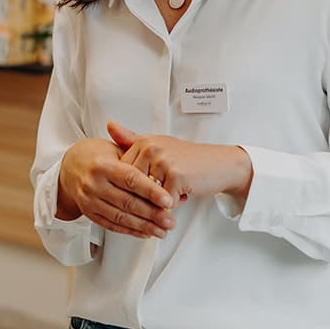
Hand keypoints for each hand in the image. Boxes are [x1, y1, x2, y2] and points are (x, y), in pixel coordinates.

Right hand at [57, 136, 176, 237]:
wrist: (70, 166)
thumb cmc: (99, 155)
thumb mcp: (115, 149)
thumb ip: (137, 161)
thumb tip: (165, 176)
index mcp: (102, 165)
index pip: (130, 179)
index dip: (150, 191)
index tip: (168, 200)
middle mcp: (93, 184)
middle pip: (127, 202)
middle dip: (152, 214)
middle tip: (170, 220)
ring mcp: (89, 200)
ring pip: (120, 217)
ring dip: (144, 226)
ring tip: (162, 231)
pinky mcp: (88, 213)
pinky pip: (112, 225)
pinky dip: (130, 231)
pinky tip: (146, 233)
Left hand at [106, 122, 252, 207]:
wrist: (220, 164)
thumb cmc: (188, 159)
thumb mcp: (157, 146)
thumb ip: (130, 140)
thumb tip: (109, 125)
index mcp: (143, 142)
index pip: (123, 175)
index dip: (135, 186)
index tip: (148, 184)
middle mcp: (151, 148)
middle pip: (133, 186)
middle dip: (148, 195)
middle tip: (167, 185)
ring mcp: (162, 160)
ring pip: (148, 196)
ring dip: (162, 199)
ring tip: (175, 187)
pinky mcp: (175, 175)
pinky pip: (164, 202)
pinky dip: (175, 203)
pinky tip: (185, 191)